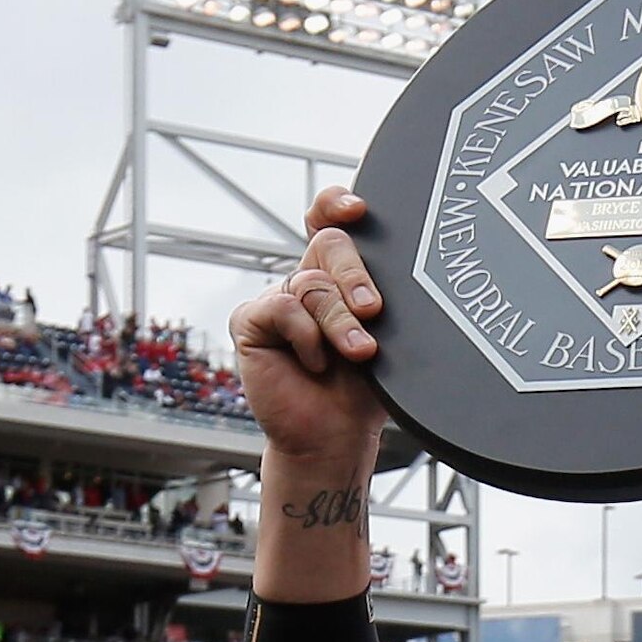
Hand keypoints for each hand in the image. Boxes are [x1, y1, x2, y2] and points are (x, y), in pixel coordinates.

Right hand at [228, 192, 392, 482]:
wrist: (335, 436)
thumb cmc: (364, 389)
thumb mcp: (385, 338)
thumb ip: (380, 299)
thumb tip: (391, 280)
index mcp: (340, 276)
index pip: (331, 221)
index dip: (338, 205)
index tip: (359, 211)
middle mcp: (307, 281)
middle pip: (329, 244)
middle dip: (355, 275)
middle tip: (374, 311)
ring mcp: (278, 299)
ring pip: (311, 284)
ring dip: (340, 322)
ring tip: (358, 355)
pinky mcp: (251, 322)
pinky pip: (281, 308)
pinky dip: (306, 336)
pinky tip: (315, 363)